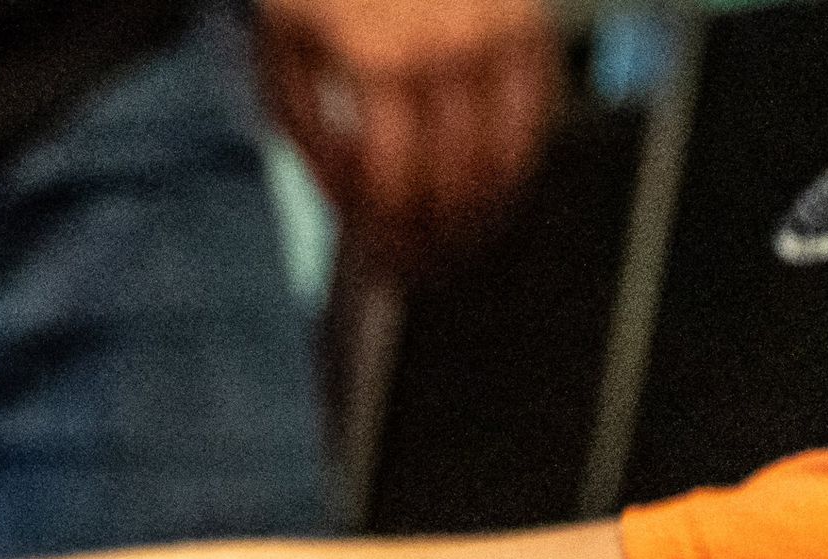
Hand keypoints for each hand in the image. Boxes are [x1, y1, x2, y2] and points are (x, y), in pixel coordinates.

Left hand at [255, 0, 561, 271]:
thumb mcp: (286, 65)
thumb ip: (316, 147)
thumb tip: (355, 217)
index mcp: (378, 61)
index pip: (397, 184)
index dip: (392, 236)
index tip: (388, 261)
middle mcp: (448, 46)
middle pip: (456, 182)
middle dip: (439, 238)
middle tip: (425, 265)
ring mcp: (499, 30)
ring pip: (510, 157)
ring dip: (485, 212)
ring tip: (459, 237)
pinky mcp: (530, 19)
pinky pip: (542, 110)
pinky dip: (519, 157)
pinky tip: (491, 183)